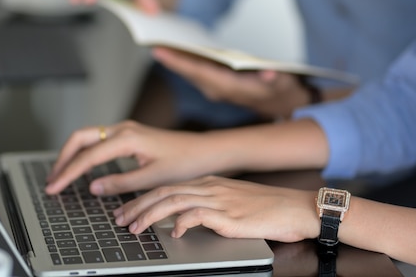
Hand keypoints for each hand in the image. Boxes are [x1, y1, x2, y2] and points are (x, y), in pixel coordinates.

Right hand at [45, 121, 213, 195]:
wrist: (205, 151)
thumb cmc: (185, 163)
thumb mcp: (152, 178)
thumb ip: (120, 182)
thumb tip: (92, 187)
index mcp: (127, 138)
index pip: (88, 156)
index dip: (68, 173)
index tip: (55, 188)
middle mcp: (123, 129)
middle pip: (80, 138)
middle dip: (63, 159)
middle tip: (52, 180)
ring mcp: (125, 130)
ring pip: (87, 137)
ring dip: (72, 155)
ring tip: (61, 175)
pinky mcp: (128, 135)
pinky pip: (98, 140)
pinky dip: (84, 153)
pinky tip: (81, 167)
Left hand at [113, 176, 318, 242]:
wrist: (296, 208)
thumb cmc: (267, 209)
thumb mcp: (230, 204)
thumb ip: (207, 208)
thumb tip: (182, 220)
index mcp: (208, 183)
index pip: (167, 187)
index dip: (143, 199)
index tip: (126, 211)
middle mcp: (209, 187)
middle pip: (163, 192)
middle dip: (137, 206)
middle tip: (119, 219)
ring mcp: (219, 199)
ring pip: (173, 201)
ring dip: (150, 215)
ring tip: (135, 228)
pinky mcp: (229, 214)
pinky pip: (198, 214)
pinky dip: (181, 222)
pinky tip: (174, 232)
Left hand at [152, 47, 310, 118]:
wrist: (281, 105)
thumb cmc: (280, 91)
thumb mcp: (283, 83)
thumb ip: (274, 79)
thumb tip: (269, 73)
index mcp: (228, 88)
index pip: (197, 72)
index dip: (178, 62)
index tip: (159, 52)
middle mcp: (216, 89)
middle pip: (187, 71)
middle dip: (169, 57)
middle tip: (150, 40)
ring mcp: (214, 88)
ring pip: (189, 71)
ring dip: (174, 58)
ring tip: (158, 40)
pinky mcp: (214, 84)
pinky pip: (194, 71)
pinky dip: (184, 60)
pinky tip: (175, 48)